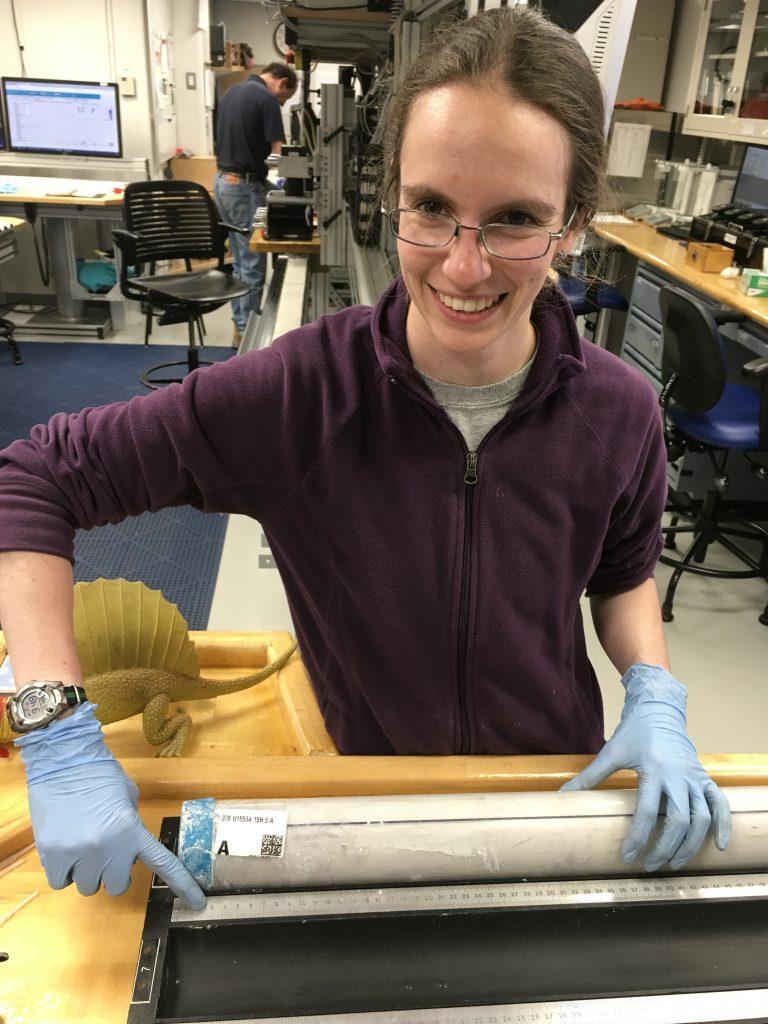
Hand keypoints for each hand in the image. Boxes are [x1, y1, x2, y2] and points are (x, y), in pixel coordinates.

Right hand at [15, 701, 205, 908]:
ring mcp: (80, 855)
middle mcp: (109, 849)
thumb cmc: (100, 774)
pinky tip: (65, 847)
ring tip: (81, 843)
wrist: (64, 761)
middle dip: (113, 872)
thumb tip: (126, 852)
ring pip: (88, 887)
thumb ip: (132, 827)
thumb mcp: (128, 798)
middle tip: (106, 851)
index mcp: (133, 831)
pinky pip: (62, 882)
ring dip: (87, 871)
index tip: (198, 903)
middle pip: (117, 886)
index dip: (182, 885)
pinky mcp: (53, 856)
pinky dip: (64, 871)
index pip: (163, 864)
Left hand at [560, 664, 730, 871]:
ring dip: (690, 845)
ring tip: (673, 863)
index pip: (646, 811)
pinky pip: (721, 805)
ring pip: (702, 819)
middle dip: (665, 847)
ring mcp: (695, 778)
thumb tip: (562, 796)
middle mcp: (678, 776)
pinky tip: (720, 846)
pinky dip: (724, 825)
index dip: (637, 837)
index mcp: (653, 769)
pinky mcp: (705, 779)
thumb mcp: (611, 752)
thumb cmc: (634, 733)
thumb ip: (589, 777)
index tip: (627, 856)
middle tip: (649, 864)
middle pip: (678, 820)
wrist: (659, 711)